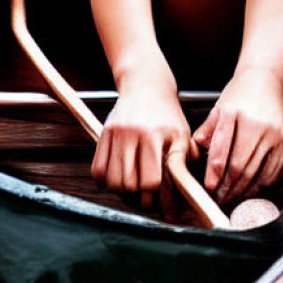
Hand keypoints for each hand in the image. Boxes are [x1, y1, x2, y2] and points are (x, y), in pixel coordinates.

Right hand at [90, 57, 194, 204]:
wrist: (146, 85)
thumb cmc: (167, 112)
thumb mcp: (181, 134)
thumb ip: (181, 161)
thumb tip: (185, 190)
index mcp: (154, 136)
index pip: (149, 180)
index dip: (154, 193)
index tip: (159, 194)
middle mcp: (131, 135)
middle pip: (128, 184)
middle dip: (138, 197)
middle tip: (145, 196)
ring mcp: (114, 135)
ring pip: (111, 181)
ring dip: (121, 191)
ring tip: (132, 188)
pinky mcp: (103, 134)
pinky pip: (96, 170)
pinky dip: (105, 181)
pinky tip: (117, 179)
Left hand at [192, 69, 282, 203]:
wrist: (268, 79)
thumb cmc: (241, 93)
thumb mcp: (219, 106)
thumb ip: (208, 128)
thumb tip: (198, 148)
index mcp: (233, 113)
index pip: (221, 150)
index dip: (214, 173)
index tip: (209, 186)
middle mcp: (256, 123)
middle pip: (240, 165)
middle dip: (228, 186)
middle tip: (220, 197)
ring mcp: (275, 132)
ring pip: (257, 171)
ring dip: (243, 188)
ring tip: (233, 195)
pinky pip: (274, 169)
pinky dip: (262, 182)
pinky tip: (252, 186)